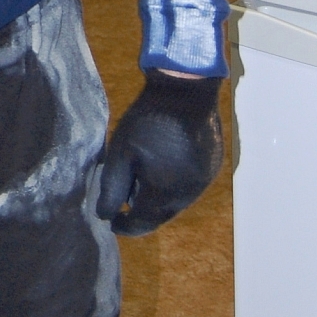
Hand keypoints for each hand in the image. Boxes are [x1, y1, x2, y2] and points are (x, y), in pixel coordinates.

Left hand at [96, 72, 222, 235]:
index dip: (125, 226)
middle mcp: (189, 193)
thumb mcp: (121, 152)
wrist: (185, 89)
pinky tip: (163, 167)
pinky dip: (175, 184)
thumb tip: (104, 216)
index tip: (112, 223)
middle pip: (161, 214)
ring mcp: (204, 180)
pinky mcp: (212, 167)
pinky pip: (191, 186)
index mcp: (165, 192)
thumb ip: (112, 187)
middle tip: (124, 199)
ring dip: (159, 197)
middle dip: (141, 211)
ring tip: (142, 177)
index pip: (143, 223)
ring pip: (177, 201)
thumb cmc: (147, 120)